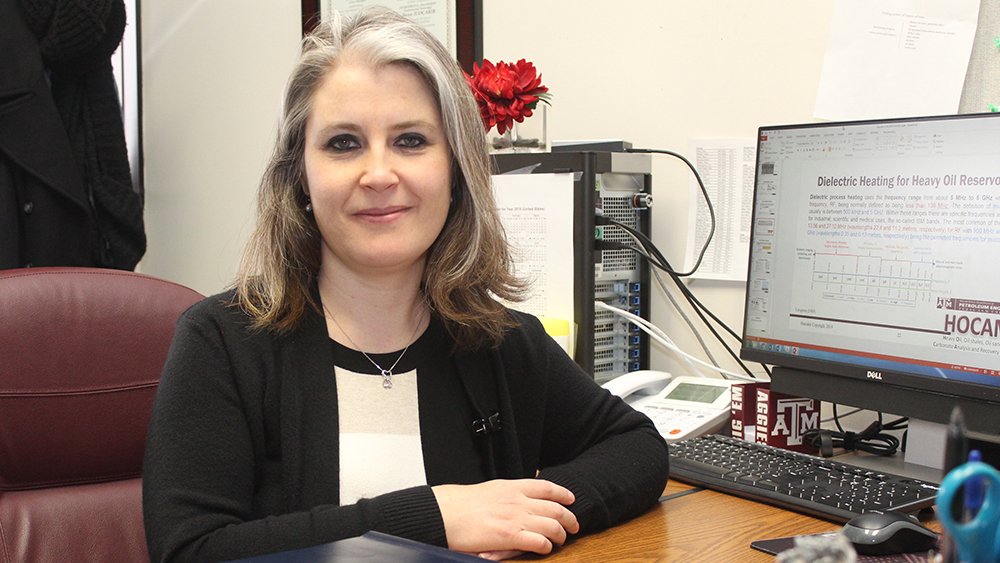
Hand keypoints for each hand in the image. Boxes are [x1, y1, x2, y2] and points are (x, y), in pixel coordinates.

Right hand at [432, 479, 579, 555]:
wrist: (445, 512)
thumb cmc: (460, 504)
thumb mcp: (489, 489)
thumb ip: (506, 492)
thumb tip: (515, 494)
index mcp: (511, 487)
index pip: (546, 487)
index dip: (563, 493)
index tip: (570, 499)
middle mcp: (517, 500)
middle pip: (555, 508)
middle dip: (569, 517)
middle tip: (574, 525)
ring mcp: (515, 518)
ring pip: (552, 525)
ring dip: (561, 534)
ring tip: (562, 539)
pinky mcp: (510, 536)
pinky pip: (539, 541)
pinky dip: (547, 545)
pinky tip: (545, 548)